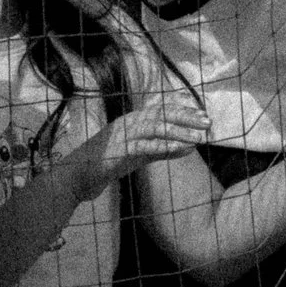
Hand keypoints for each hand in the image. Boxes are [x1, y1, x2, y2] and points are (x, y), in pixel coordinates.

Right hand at [74, 97, 209, 191]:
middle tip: (208, 123)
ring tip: (197, 138)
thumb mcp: (142, 154)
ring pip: (154, 127)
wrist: (78, 176)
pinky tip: (180, 148)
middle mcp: (128, 122)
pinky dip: (162, 146)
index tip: (204, 114)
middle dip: (186, 117)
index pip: (162, 110)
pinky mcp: (117, 151)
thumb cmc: (111, 162)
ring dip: (178, 131)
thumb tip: (191, 146)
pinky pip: (143, 145)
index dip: (184, 111)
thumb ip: (164, 149)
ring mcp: (121, 135)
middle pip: (161, 114)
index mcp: (133, 120)